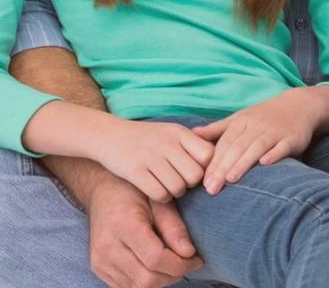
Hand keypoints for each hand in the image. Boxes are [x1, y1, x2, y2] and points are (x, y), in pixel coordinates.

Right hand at [85, 176, 203, 287]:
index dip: (181, 264)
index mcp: (123, 225)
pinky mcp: (99, 269)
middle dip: (174, 275)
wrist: (103, 192)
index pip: (155, 259)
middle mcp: (107, 247)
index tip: (197, 258)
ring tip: (175, 264)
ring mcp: (100, 261)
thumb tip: (189, 253)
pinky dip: (146, 283)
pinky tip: (158, 268)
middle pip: (147, 279)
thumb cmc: (135, 191)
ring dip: (161, 281)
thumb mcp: (159, 200)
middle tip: (190, 263)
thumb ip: (174, 227)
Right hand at [95, 119, 213, 202]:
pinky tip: (155, 190)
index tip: (197, 172)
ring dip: (175, 192)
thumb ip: (193, 145)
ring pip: (178, 187)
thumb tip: (219, 160)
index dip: (207, 168)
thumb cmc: (147, 138)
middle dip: (190, 184)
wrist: (109, 135)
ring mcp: (150, 157)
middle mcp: (167, 143)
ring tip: (167, 185)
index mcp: (179, 132)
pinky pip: (159, 194)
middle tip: (181, 181)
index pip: (209, 154)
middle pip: (195, 175)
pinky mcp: (135, 171)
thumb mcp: (171, 133)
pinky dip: (161, 197)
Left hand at [192, 88, 323, 193]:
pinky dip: (274, 154)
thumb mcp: (240, 118)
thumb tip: (190, 134)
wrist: (300, 105)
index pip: (224, 144)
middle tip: (211, 188)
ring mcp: (275, 131)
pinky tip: (265, 163)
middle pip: (237, 147)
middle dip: (223, 168)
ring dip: (244, 162)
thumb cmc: (265, 116)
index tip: (203, 182)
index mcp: (242, 122)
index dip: (213, 162)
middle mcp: (257, 126)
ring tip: (231, 179)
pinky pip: (282, 146)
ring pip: (257, 147)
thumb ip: (217, 129)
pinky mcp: (292, 138)